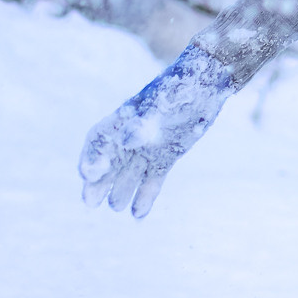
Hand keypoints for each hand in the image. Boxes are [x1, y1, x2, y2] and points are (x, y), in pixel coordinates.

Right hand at [78, 42, 234, 218]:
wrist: (209, 83)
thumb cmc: (181, 89)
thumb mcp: (162, 106)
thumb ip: (144, 124)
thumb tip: (126, 141)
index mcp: (125, 118)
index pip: (99, 140)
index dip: (91, 157)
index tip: (89, 174)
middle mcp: (134, 135)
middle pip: (108, 162)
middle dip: (98, 182)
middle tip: (90, 202)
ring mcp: (150, 147)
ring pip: (129, 173)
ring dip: (121, 190)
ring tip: (117, 206)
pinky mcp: (167, 156)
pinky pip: (152, 179)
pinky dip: (145, 196)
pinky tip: (138, 215)